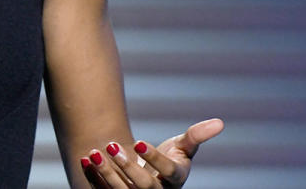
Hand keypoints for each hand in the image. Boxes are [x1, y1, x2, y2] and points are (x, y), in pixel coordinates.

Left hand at [79, 118, 224, 187]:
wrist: (149, 176)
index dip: (154, 158)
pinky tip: (85, 159)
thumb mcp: (182, 148)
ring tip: (95, 152)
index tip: (139, 141)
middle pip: (145, 186)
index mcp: (175, 180)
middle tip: (112, 145)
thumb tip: (219, 122)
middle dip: (128, 167)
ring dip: (107, 174)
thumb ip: (196, 136)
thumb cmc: (168, 159)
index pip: (168, 172)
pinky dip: (95, 178)